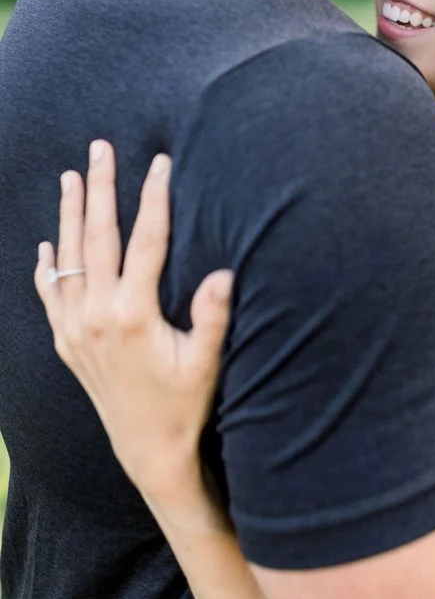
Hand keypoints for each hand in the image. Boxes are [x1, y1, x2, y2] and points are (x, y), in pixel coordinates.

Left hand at [35, 140, 233, 511]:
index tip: (160, 162)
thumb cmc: (184, 402)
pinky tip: (48, 245)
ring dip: (69, 215)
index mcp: (133, 315)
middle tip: (101, 149)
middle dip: (100, 188)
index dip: (154, 198)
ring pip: (68, 259)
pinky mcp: (67, 343)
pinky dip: (48, 267)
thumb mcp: (205, 361)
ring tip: (71, 177)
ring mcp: (75, 330)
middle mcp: (97, 317)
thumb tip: (223, 273)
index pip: (145, 241)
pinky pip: (50, 295)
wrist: (148, 450)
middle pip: (97, 237)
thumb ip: (211, 317)